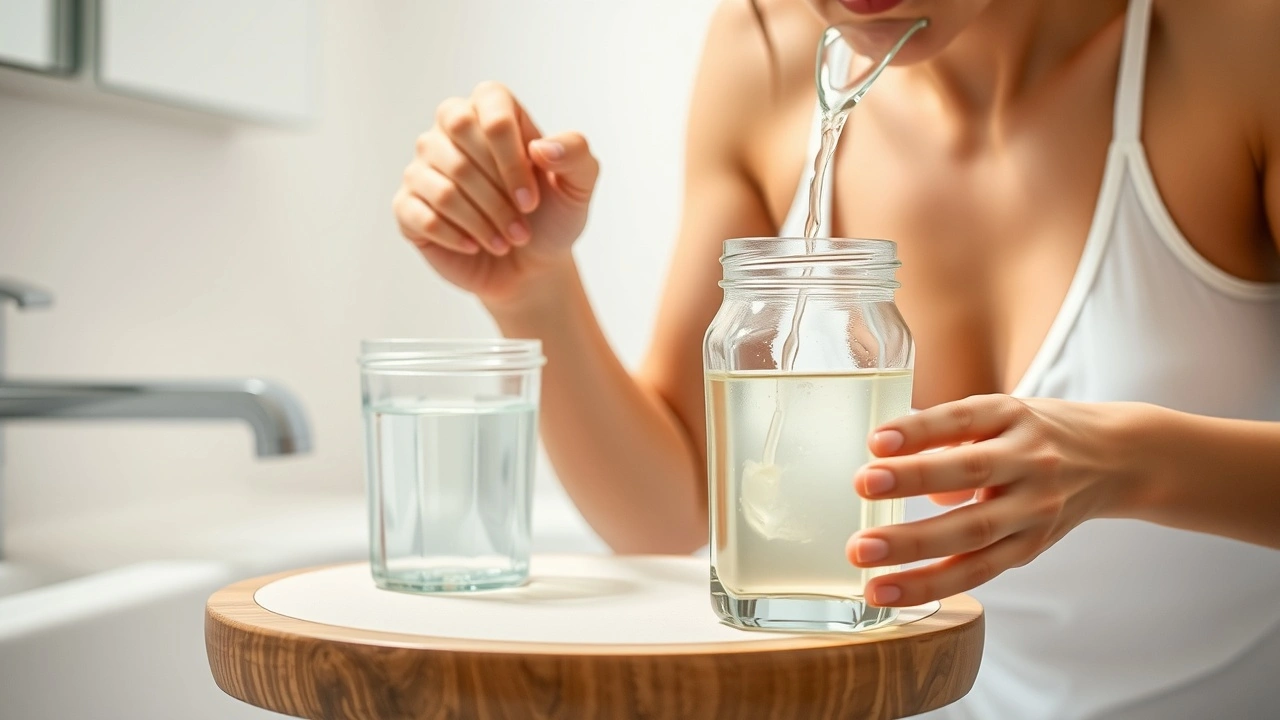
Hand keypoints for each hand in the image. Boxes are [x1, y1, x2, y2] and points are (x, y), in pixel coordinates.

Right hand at [392, 81, 599, 305]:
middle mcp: (448, 129)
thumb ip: (575, 153)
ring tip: (506, 242)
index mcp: (489, 108)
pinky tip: (475, 246)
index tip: (532, 200)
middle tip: (522, 226)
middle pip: (460, 149)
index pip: (491, 114)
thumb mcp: (578, 184)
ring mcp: (422, 166)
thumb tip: (540, 148)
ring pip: (444, 189)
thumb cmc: (551, 216)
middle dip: (497, 196)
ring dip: (482, 223)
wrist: (531, 265)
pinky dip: (456, 236)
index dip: (511, 160)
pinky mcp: (407, 205)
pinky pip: (421, 216)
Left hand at [846, 395, 1145, 606]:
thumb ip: (946, 438)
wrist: (1115, 458)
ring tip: (862, 555)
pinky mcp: (1032, 547)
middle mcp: (1029, 460)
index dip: (920, 429)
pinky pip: (978, 571)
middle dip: (911, 481)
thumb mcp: (997, 415)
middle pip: (970, 473)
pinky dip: (930, 584)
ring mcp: (1035, 508)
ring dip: (912, 548)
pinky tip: (888, 591)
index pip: (962, 418)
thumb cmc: (1033, 432)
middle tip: (860, 486)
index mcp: (1011, 416)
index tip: (877, 440)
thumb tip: (891, 469)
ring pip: (973, 533)